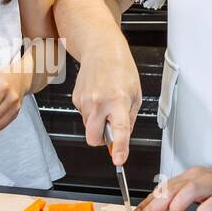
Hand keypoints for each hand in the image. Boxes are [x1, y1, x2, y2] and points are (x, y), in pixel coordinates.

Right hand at [71, 50, 140, 165]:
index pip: (119, 130)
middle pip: (93, 137)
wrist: (101, 50)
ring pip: (88, 127)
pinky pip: (83, 116)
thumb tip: (122, 137)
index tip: (119, 160)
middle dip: (100, 140)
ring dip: (97, 123)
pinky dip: (91, 112)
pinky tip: (98, 97)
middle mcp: (99, 102)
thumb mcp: (135, 95)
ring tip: (106, 104)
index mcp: (118, 100)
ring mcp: (85, 101)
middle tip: (109, 131)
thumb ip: (129, 119)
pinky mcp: (76, 99)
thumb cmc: (121, 69)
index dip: (119, 148)